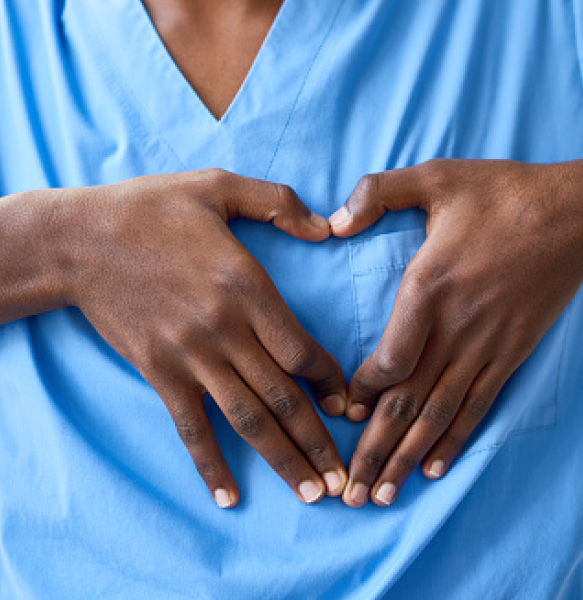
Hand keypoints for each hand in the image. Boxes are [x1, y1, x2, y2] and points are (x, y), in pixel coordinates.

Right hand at [62, 168, 347, 507]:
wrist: (80, 239)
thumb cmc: (152, 209)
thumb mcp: (218, 186)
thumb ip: (278, 203)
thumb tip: (327, 228)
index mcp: (246, 286)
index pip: (302, 349)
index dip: (331, 381)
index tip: (347, 405)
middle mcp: (224, 329)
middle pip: (283, 396)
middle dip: (318, 440)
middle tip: (345, 478)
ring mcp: (189, 356)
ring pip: (247, 419)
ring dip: (282, 460)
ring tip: (311, 494)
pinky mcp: (159, 372)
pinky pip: (189, 428)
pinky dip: (209, 465)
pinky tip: (227, 497)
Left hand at [329, 158, 582, 506]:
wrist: (573, 215)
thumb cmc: (500, 194)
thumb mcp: (435, 177)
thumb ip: (377, 192)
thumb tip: (334, 223)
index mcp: (429, 288)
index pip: (389, 359)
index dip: (362, 391)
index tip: (342, 412)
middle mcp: (456, 329)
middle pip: (409, 402)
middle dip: (375, 450)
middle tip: (348, 492)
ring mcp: (486, 347)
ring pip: (439, 415)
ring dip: (407, 458)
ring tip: (381, 495)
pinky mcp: (510, 354)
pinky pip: (478, 406)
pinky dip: (454, 441)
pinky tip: (434, 469)